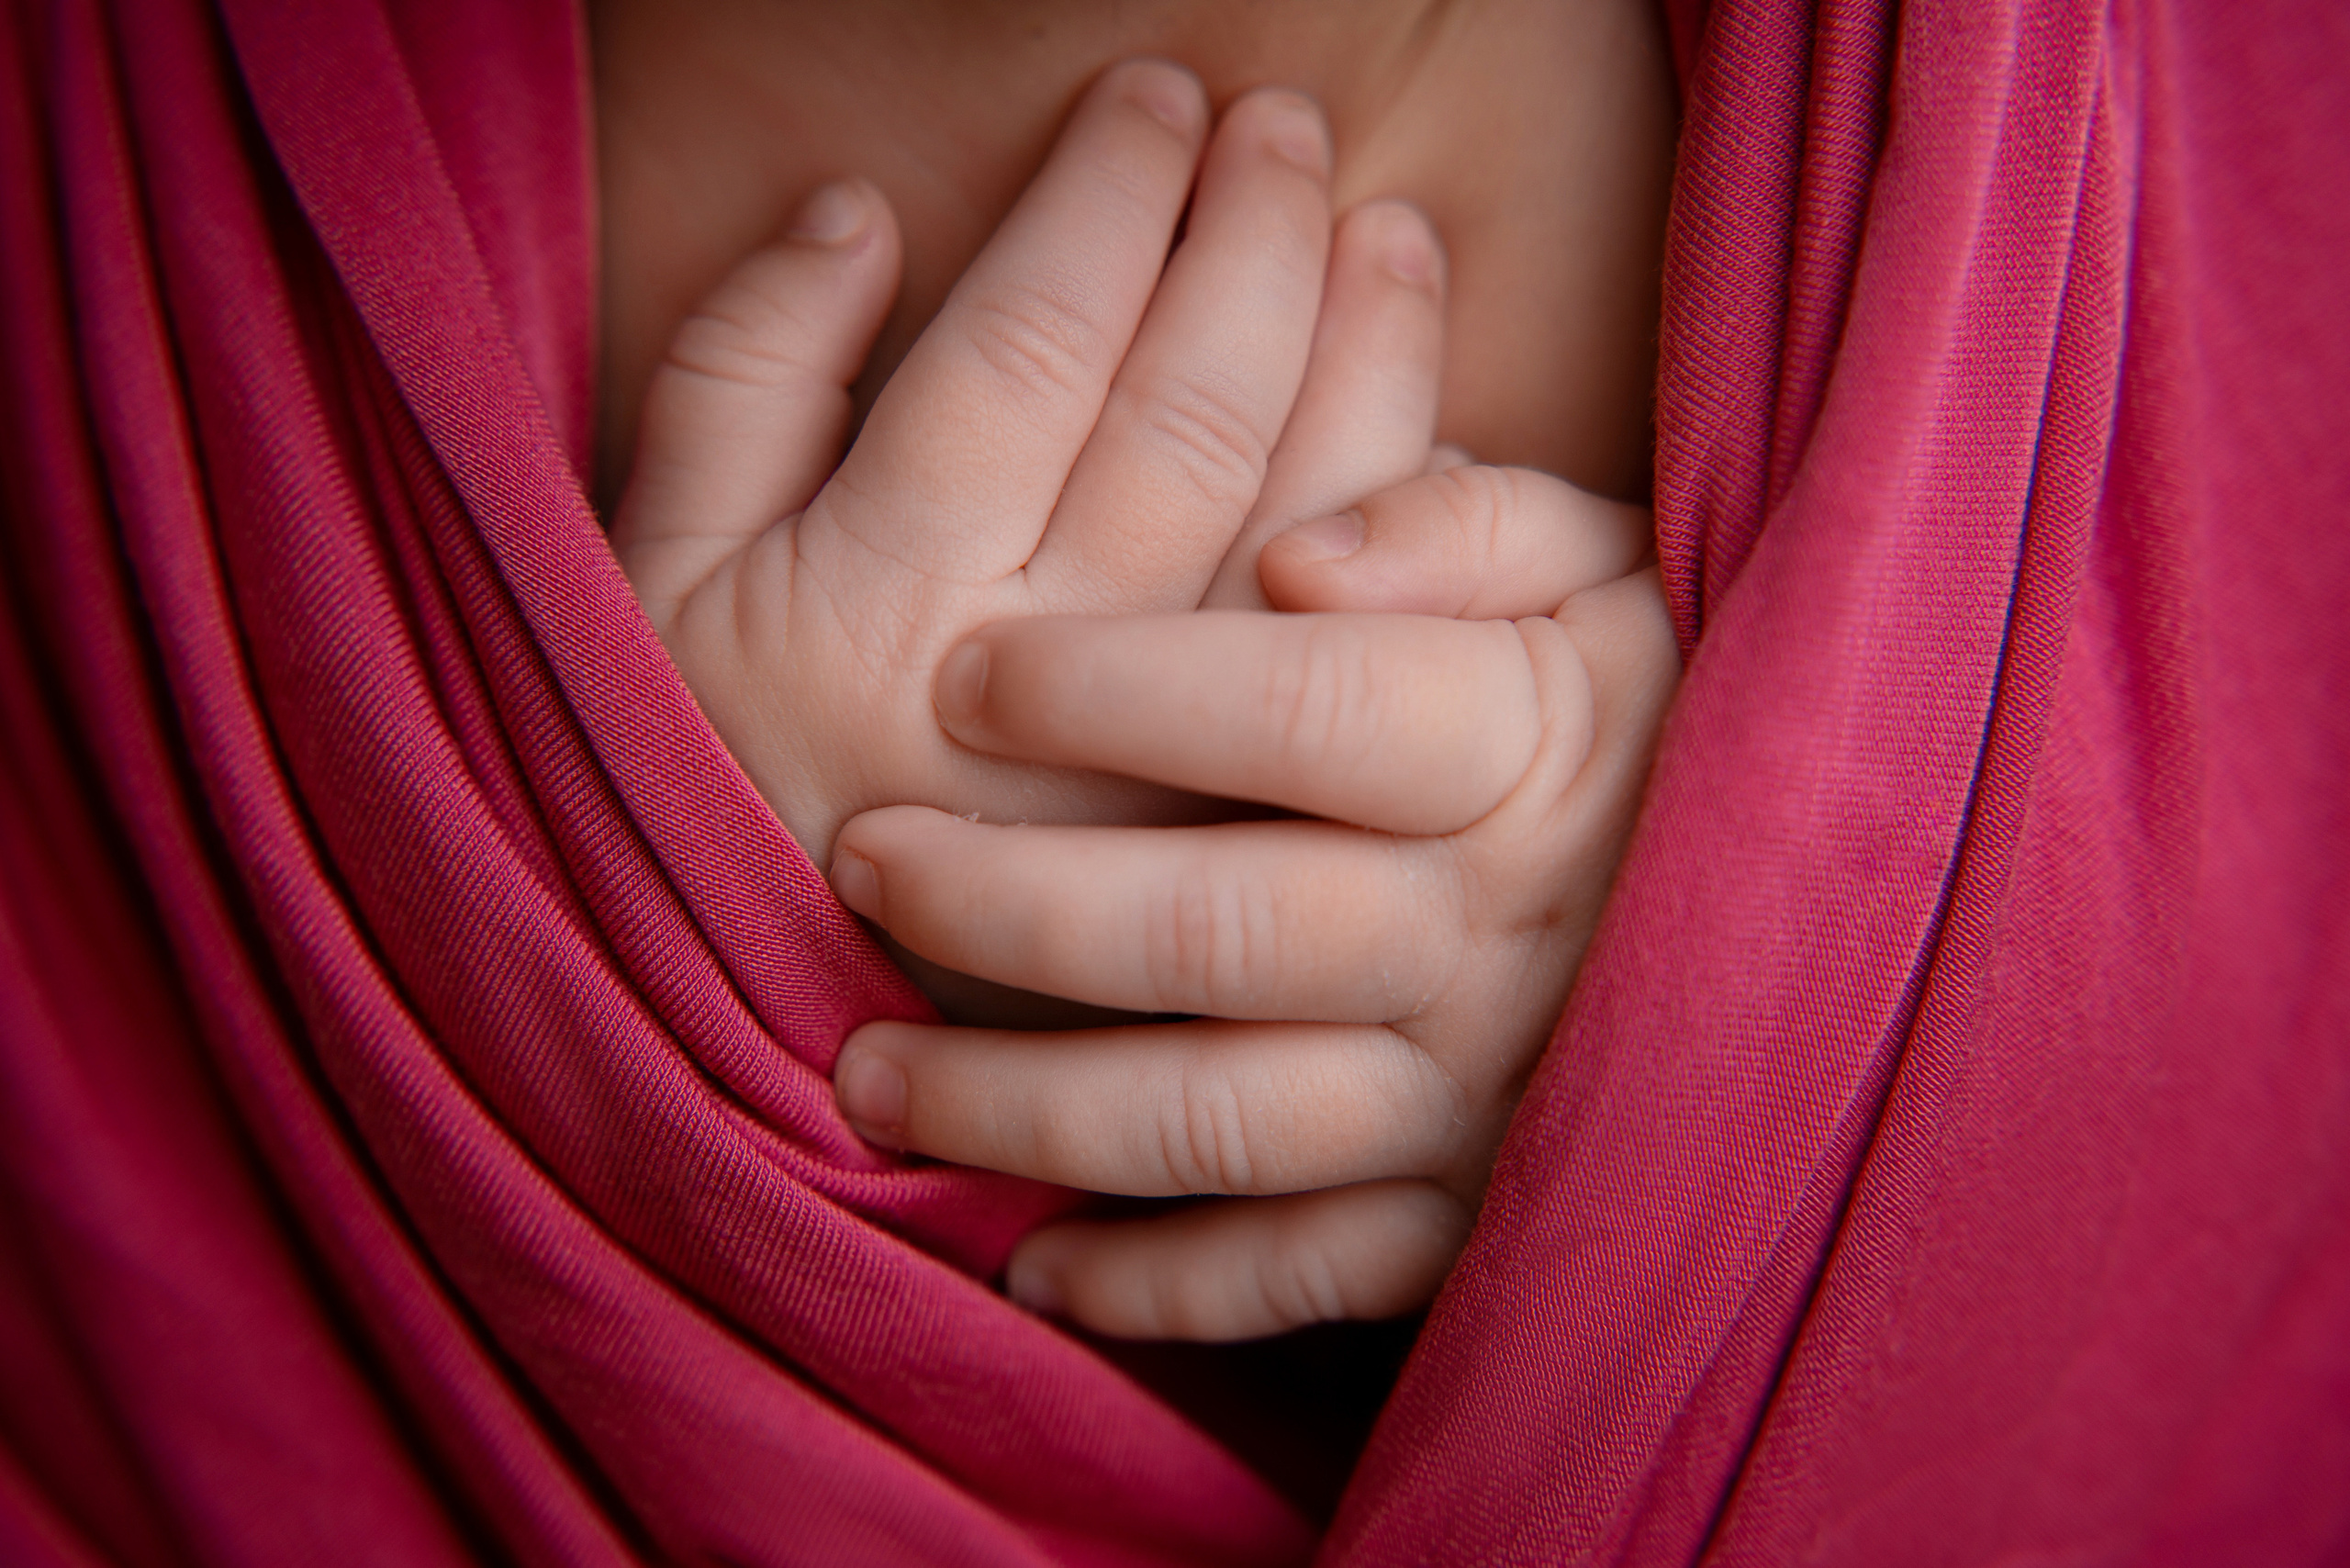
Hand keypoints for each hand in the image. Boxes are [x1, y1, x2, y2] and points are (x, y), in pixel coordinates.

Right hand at [611, 61, 1452, 870]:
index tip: (1154, 95)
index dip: (1108, 197)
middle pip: (1190, 413)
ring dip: (1363, 357)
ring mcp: (1157, 767)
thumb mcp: (638, 581)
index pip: (1031, 343)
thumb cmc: (682, 784)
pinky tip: (1419, 424)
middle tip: (1280, 126)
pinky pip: (1347, 662)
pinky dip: (1400, 532)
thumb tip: (858, 214)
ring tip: (1383, 228)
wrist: (761, 1053)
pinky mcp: (1227, 830)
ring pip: (1301, 522)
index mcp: (881, 593)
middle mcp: (1041, 676)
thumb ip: (732, 382)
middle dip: (1251, 238)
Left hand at [828, 466, 1678, 1339]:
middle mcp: (1492, 936)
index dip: (1119, 689)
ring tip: (867, 1075)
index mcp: (1529, 745)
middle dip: (1012, 903)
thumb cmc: (1662, 706)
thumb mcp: (1610, 570)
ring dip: (1024, 1112)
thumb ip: (1463, 523)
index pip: (1304, 710)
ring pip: (1219, 1122)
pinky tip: (1034, 1264)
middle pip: (1219, 929)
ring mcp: (1480, 1099)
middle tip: (862, 857)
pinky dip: (1155, 1285)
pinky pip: (1296, 1276)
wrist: (1826, 926)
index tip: (964, 675)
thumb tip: (1292, 556)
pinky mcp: (1470, 1221)